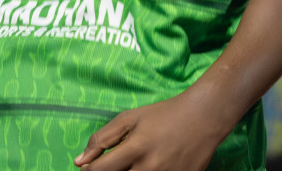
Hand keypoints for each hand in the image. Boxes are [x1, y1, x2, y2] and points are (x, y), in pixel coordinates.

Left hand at [74, 93, 229, 170]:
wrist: (203, 118)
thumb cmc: (162, 115)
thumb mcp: (128, 119)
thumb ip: (101, 139)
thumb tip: (79, 161)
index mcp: (135, 149)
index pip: (101, 170)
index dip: (89, 170)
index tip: (88, 167)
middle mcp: (150, 168)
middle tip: (114, 165)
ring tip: (132, 163)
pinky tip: (147, 166)